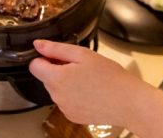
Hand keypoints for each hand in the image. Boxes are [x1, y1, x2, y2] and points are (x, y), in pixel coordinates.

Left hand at [28, 39, 148, 127]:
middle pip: (46, 78)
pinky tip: (90, 93)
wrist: (128, 103)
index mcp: (56, 78)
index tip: (60, 57)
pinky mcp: (73, 116)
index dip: (45, 58)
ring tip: (88, 80)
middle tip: (81, 67)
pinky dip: (74, 96)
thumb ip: (57, 49)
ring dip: (66, 84)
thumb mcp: (83, 54)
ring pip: (57, 90)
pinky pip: (66, 102)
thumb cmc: (110, 77)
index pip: (34, 66)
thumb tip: (37, 45)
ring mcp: (64, 108)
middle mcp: (56, 96)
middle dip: (58, 70)